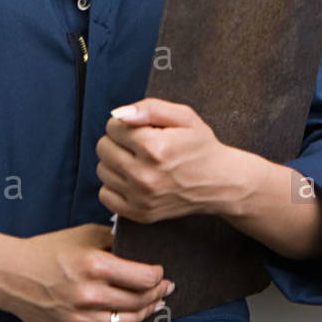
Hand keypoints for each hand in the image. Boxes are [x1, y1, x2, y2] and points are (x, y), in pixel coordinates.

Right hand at [0, 223, 173, 321]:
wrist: (9, 273)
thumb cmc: (49, 250)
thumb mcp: (86, 235)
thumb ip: (116, 241)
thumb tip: (144, 252)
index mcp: (95, 265)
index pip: (145, 278)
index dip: (158, 275)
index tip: (160, 271)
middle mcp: (89, 294)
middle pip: (141, 301)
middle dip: (158, 293)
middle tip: (165, 288)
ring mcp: (79, 318)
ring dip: (146, 313)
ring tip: (152, 304)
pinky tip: (129, 320)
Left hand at [96, 97, 244, 222]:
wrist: (219, 182)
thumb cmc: (200, 147)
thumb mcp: (185, 117)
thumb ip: (151, 108)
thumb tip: (120, 114)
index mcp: (155, 147)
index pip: (113, 127)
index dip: (126, 123)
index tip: (142, 128)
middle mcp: (145, 175)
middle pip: (103, 147)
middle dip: (118, 140)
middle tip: (139, 144)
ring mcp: (141, 197)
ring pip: (102, 170)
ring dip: (116, 162)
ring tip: (138, 161)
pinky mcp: (139, 213)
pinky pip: (105, 195)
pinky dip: (114, 185)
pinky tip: (133, 179)